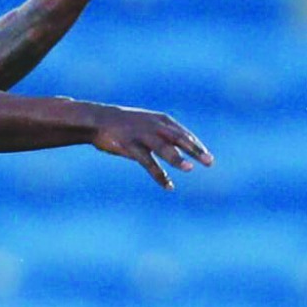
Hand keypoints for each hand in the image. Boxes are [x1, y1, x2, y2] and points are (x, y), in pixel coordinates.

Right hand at [89, 103, 212, 189]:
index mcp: (160, 120)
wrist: (97, 120)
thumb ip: (163, 133)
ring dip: (177, 159)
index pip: (183, 133)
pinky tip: (169, 186)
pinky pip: (148, 162)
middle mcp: (153, 126)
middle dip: (194, 150)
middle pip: (178, 138)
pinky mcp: (130, 146)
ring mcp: (142, 135)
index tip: (207, 157)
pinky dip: (159, 175)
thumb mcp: (146, 122)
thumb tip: (180, 148)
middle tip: (209, 162)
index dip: (196, 145)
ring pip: (163, 148)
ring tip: (189, 169)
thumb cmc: (124, 124)